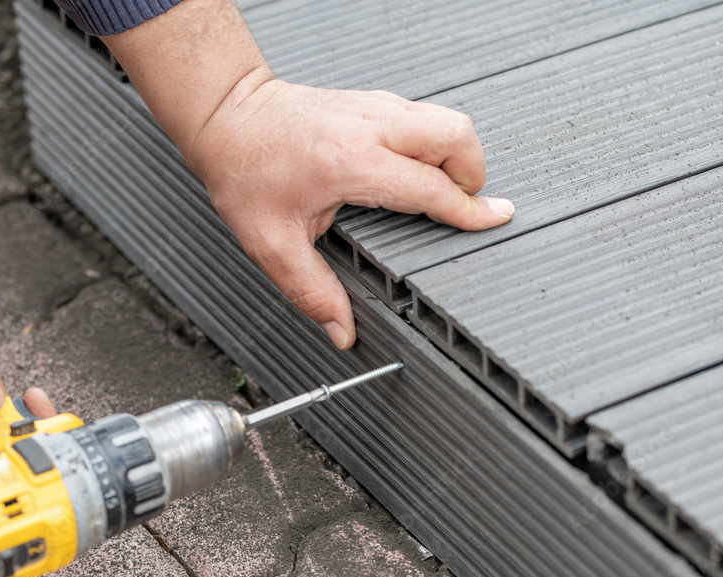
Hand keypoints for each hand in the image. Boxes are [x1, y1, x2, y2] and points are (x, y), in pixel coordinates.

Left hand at [102, 0, 513, 349]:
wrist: (226, 116)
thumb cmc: (244, 170)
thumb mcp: (271, 243)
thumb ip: (312, 291)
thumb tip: (342, 331)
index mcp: (350, 163)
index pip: (430, 186)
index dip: (468, 209)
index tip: (496, 218)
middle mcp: (369, 125)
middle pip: (456, 134)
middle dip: (473, 172)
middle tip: (459, 207)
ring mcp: (373, 105)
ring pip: (445, 118)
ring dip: (456, 155)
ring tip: (438, 192)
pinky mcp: (371, 100)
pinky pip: (423, 116)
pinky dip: (433, 143)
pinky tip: (413, 171)